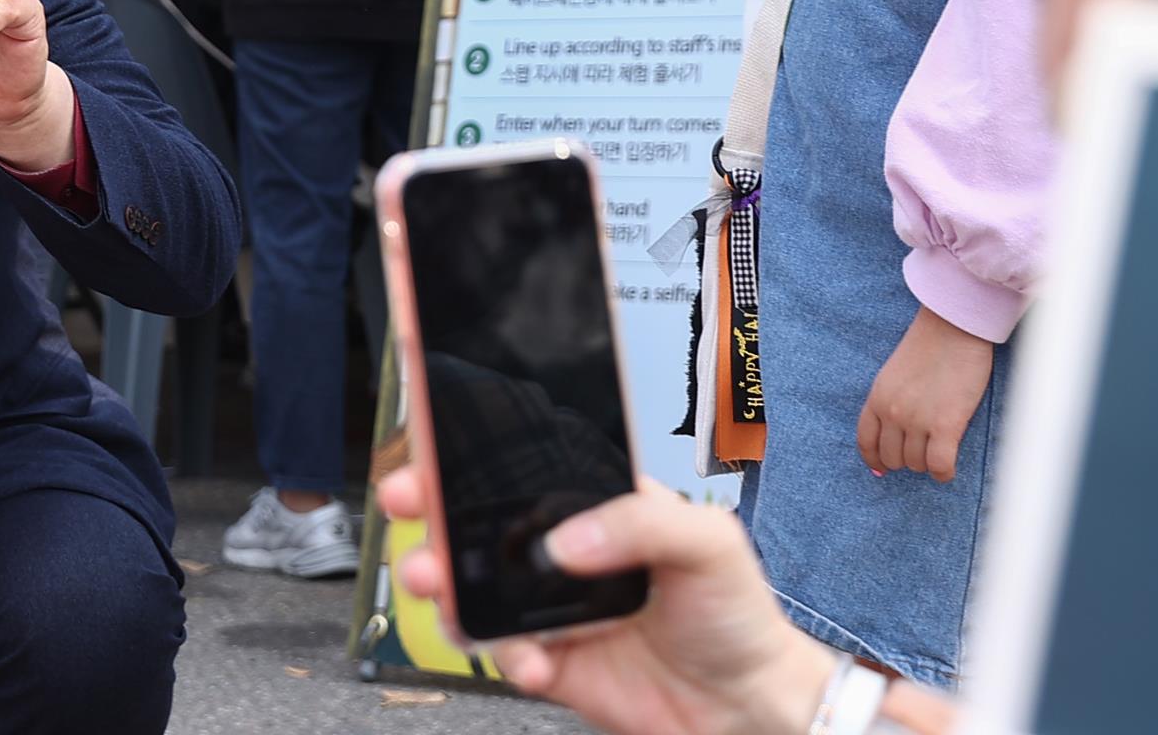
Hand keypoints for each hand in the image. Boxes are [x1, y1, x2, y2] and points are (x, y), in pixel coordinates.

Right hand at [380, 469, 850, 734]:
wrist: (749, 706)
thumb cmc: (737, 611)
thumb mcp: (707, 541)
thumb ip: (641, 522)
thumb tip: (568, 538)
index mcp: (596, 504)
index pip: (524, 468)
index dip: (472, 456)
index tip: (434, 452)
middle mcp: (565, 551)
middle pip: (480, 522)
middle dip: (433, 511)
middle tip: (408, 508)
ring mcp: (552, 609)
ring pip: (474, 587)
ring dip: (446, 585)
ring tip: (440, 586)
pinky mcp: (550, 664)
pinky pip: (504, 654)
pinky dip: (504, 656)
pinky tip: (530, 660)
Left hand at [858, 305, 995, 480]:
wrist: (953, 328)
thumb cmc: (929, 347)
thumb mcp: (894, 375)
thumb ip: (888, 402)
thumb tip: (893, 435)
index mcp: (876, 398)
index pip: (865, 442)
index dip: (875, 459)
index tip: (883, 468)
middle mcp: (892, 412)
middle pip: (892, 457)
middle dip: (907, 460)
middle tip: (923, 452)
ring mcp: (917, 420)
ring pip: (917, 464)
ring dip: (927, 464)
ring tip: (939, 451)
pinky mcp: (946, 425)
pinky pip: (939, 465)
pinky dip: (944, 472)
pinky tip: (948, 468)